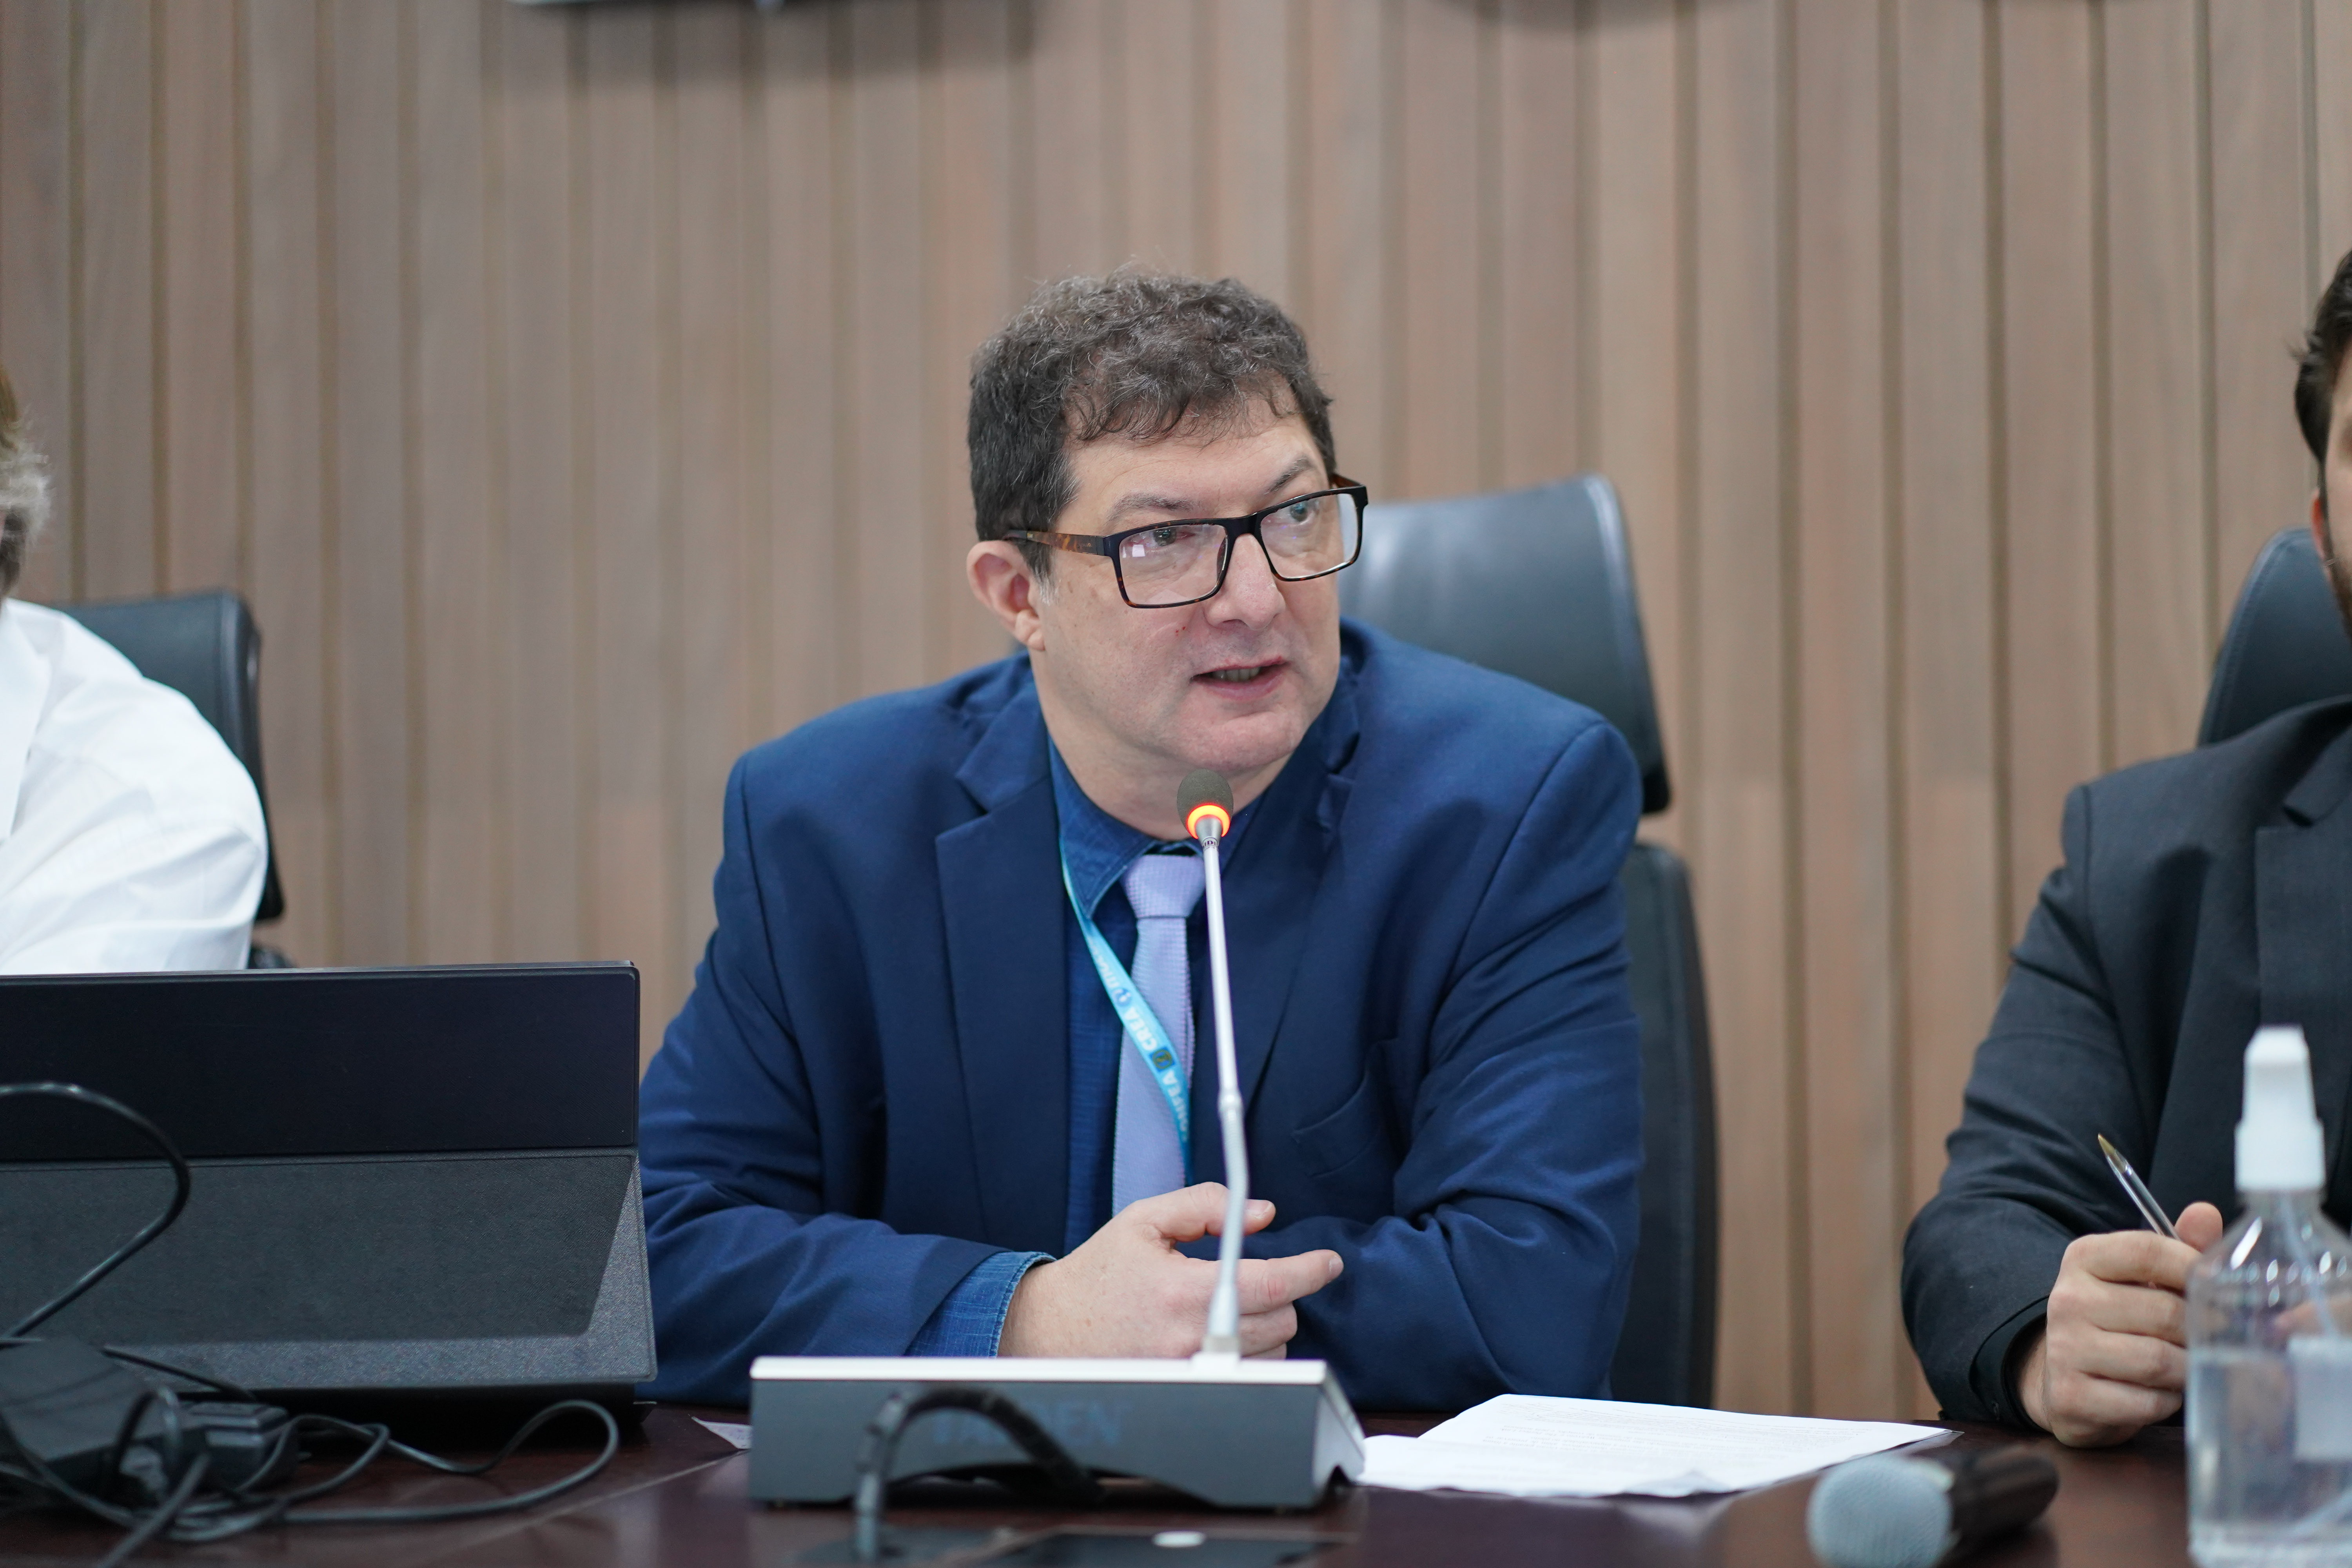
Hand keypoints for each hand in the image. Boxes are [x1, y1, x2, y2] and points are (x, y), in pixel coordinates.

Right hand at [998, 1183, 1342, 1358]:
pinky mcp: (1188, 1392)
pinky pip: (1247, 1377)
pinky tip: (1222, 1337)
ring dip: (1266, 1328)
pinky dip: (1249, 1356)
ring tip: (1230, 1308)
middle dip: (1280, 1294)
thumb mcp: (1145, 1220)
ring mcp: (1190, 1373)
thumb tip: (1262, 1214)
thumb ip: (1205, 1205)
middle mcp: (1190, 1338)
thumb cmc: (1099, 1272)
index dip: (1309, 1270)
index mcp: (1182, 1289)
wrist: (1050, 1330)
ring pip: (1271, 1354)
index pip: (1270, 1283)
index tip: (1329, 1262)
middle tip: (1255, 1277)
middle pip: (1280, 1320)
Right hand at [2017, 1201, 2224, 1445]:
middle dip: (2201, 1332)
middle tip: (2215, 1341)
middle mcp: (2067, 1298)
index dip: (2195, 1270)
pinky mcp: (2071, 1397)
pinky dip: (2165, 1402)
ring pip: (2158, 1360)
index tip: (2217, 1291)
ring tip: (2185, 1368)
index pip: (2149, 1250)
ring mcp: (2064, 1348)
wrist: (2064, 1374)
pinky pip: (2145, 1402)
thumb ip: (2178, 1248)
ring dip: (2186, 1370)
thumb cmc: (2119, 1320)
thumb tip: (2206, 1212)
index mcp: (2084, 1258)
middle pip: (2164, 1312)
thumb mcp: (2143, 1278)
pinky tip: (2158, 1393)